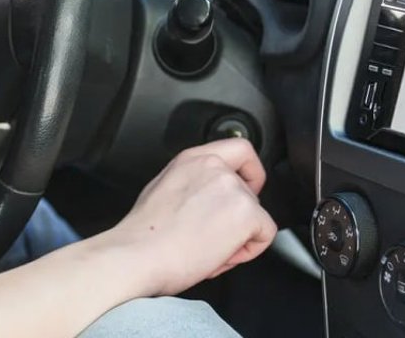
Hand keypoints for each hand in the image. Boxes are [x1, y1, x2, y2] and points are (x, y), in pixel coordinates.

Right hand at [102, 138, 276, 296]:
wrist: (139, 255)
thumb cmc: (143, 234)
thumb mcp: (163, 189)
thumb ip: (192, 183)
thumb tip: (205, 199)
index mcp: (191, 160)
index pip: (240, 149)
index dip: (250, 171)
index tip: (246, 187)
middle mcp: (214, 168)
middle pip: (250, 191)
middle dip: (237, 217)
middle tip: (211, 234)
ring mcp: (233, 188)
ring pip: (257, 215)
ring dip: (239, 236)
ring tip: (208, 247)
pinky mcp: (247, 213)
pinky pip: (265, 234)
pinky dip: (248, 251)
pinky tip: (219, 254)